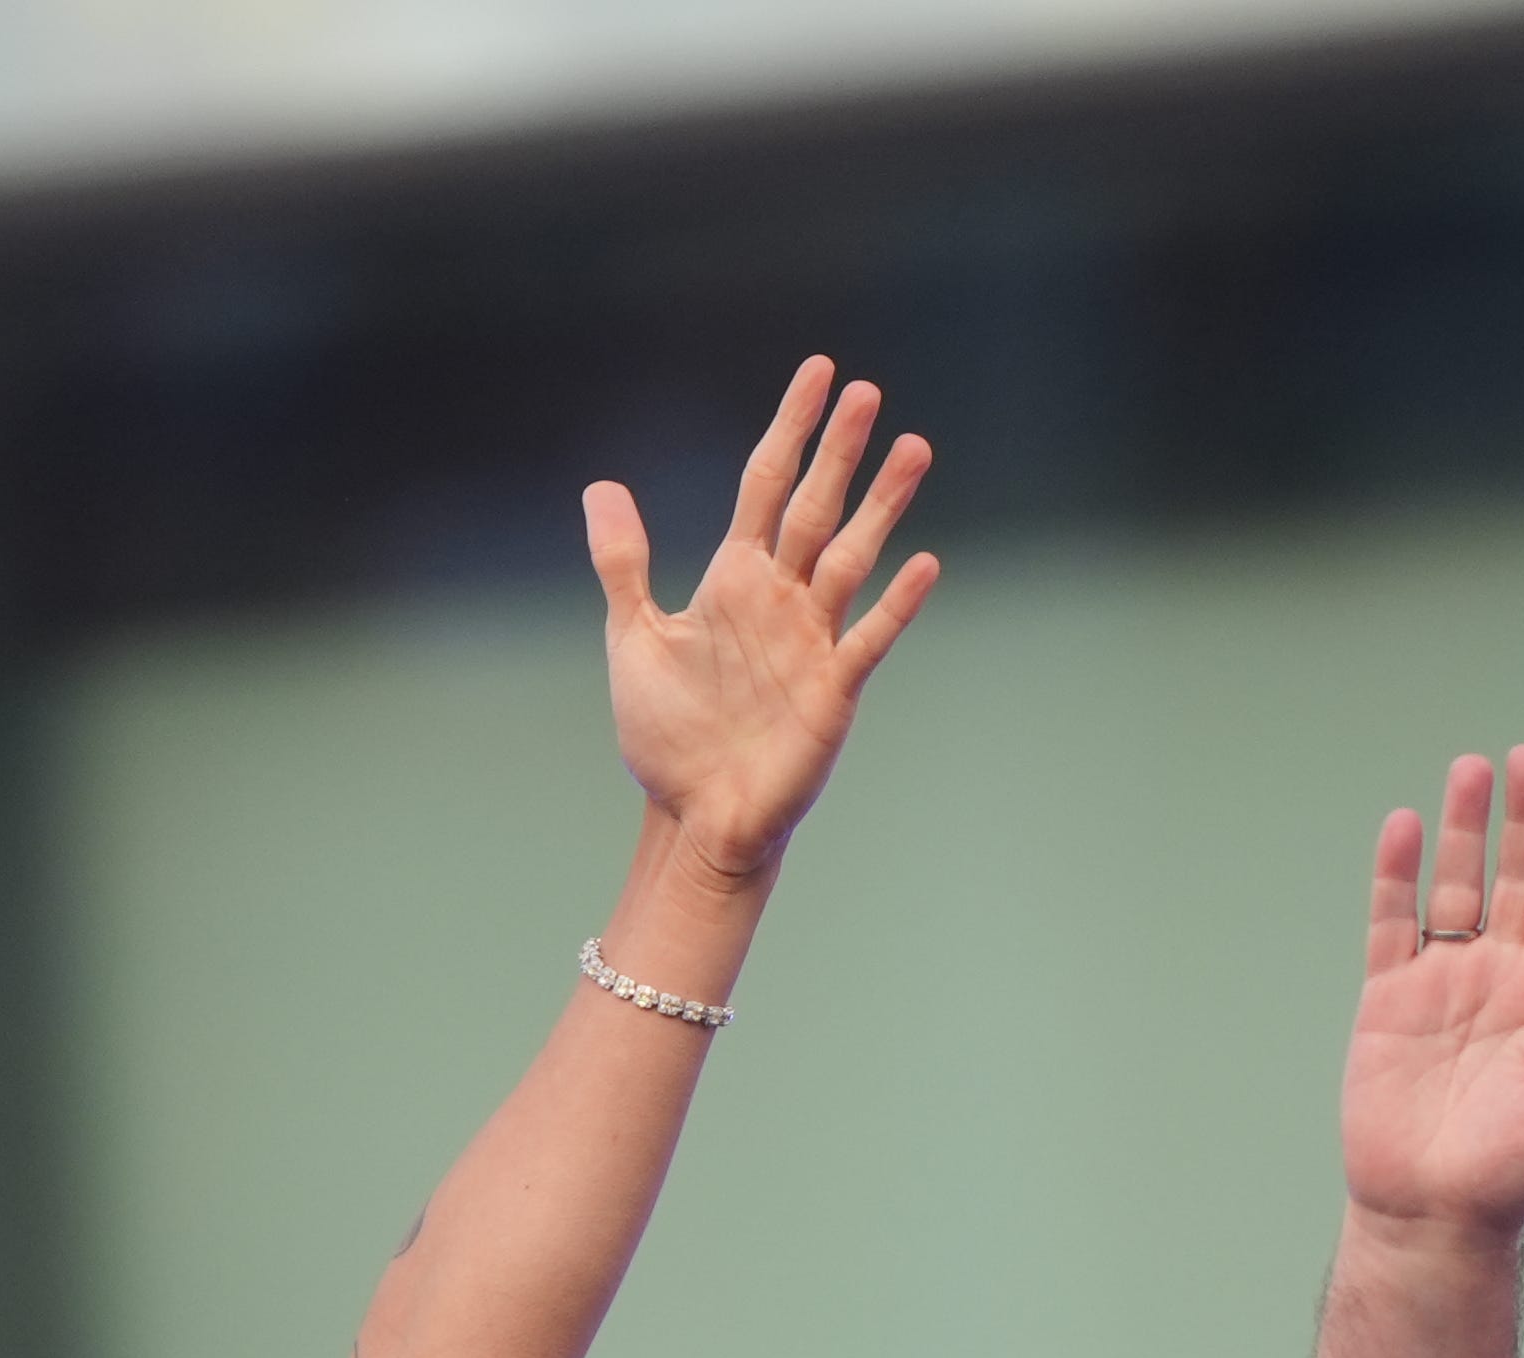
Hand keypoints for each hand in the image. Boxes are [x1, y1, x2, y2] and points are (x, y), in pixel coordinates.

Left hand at [586, 357, 939, 884]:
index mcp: (736, 578)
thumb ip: (624, 564)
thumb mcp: (633, 638)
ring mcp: (813, 641)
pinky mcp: (834, 691)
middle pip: (816, 507)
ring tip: (913, 448)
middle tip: (867, 392)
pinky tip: (921, 563)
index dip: (791, 427)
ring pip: (851, 557)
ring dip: (882, 505)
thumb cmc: (668, 736)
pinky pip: (868, 637)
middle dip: (839, 451)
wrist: (694, 818)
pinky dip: (895, 603)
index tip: (819, 373)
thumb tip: (602, 488)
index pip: (768, 484)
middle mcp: (781, 599)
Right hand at [1340, 748, 1523, 1250]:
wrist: (1432, 1215)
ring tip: (1471, 769)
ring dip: (1465, 829)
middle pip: (1523, 878)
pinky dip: (1396, 876)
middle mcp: (1507, 978)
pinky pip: (1393, 923)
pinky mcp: (1390, 1000)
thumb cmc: (1515, 1173)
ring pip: (1459, 886)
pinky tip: (1403, 827)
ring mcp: (1447, 983)